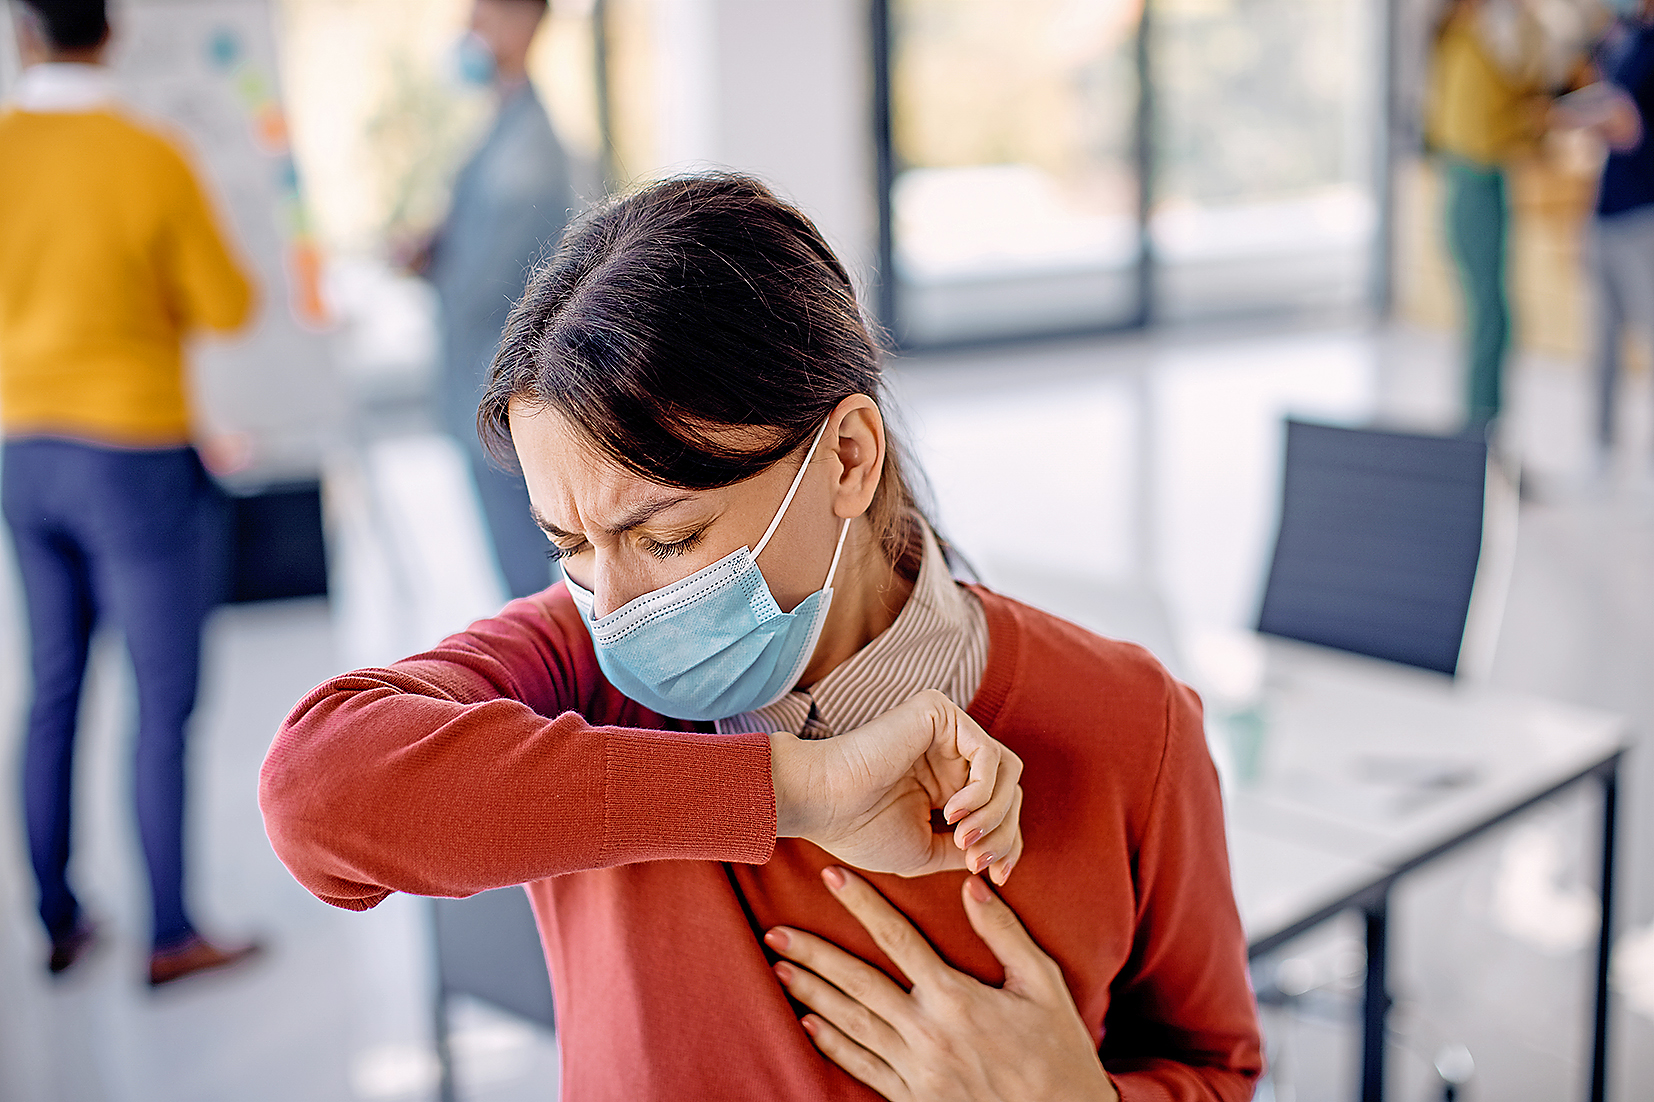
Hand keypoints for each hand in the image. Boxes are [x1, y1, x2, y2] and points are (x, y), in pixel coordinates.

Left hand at [766, 868, 1117, 1101]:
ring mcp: (915, 1070)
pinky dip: (831, 1044)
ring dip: (812, 993)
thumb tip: (973, 884)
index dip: (862, 904)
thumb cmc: (1058, 1052)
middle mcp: (927, 1032)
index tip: (831, 876)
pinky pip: (862, 1067)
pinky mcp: (911, 1099)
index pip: (897, 938)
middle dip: (814, 953)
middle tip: (776, 930)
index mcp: (956, 998)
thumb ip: (1005, 934)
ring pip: (851, 1023)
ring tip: (780, 967)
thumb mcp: (1043, 985)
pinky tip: (808, 1023)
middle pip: (857, 982)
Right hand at [771, 690, 1022, 880]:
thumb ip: (966, 849)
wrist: (821, 803)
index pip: (1000, 804)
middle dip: (1004, 831)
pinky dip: (980, 791)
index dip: (1009, 841)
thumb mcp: (926, 851)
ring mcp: (947, 730)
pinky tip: (951, 812)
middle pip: (1010, 788)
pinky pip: (988, 752)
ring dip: (995, 813)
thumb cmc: (860, 830)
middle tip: (976, 860)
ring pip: (1008, 770)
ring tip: (962, 838)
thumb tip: (1003, 856)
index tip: (998, 878)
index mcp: (946, 780)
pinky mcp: (940, 712)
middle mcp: (950, 752)